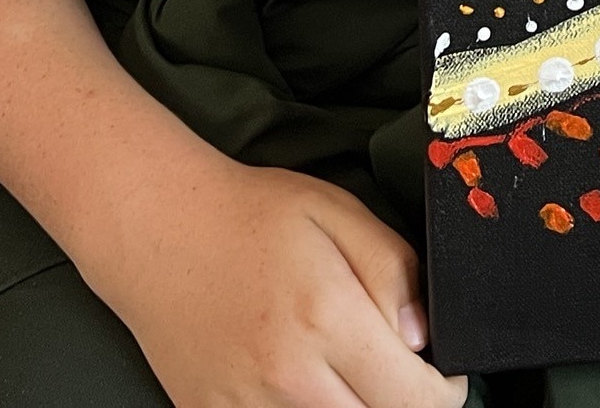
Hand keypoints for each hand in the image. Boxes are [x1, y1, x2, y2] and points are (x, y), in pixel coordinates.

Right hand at [80, 155, 467, 407]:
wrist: (155, 227)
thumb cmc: (250, 214)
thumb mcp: (339, 212)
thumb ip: (394, 271)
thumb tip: (424, 338)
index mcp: (327, 318)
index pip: (414, 399)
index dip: (444, 391)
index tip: (442, 373)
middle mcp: (287, 376)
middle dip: (401, 400)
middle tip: (396, 370)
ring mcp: (246, 405)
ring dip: (353, 407)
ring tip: (347, 370)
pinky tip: (306, 384)